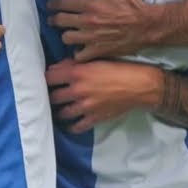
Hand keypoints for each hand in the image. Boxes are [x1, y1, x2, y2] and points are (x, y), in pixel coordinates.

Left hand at [45, 58, 161, 133]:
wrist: (139, 85)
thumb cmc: (119, 68)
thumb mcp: (96, 60)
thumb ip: (75, 64)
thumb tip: (58, 68)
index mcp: (77, 72)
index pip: (49, 77)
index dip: (47, 78)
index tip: (49, 80)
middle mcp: (77, 90)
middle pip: (53, 97)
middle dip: (52, 95)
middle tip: (54, 95)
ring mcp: (85, 107)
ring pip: (62, 113)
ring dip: (61, 111)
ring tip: (62, 108)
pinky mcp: (94, 118)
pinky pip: (77, 126)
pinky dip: (73, 126)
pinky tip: (73, 123)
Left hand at [47, 0, 154, 60]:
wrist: (145, 25)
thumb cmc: (131, 5)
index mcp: (90, 5)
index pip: (63, 4)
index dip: (53, 4)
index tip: (50, 6)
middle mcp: (87, 22)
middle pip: (60, 21)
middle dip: (53, 19)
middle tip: (53, 20)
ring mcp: (91, 38)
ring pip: (66, 38)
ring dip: (66, 35)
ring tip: (69, 34)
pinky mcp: (97, 51)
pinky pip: (78, 55)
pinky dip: (77, 53)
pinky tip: (79, 49)